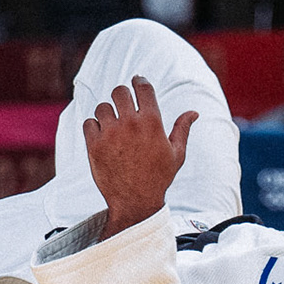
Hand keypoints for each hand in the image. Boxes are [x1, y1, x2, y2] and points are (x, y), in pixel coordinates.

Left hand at [83, 76, 195, 239]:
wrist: (135, 202)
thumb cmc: (158, 178)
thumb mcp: (176, 154)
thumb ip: (182, 129)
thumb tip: (194, 112)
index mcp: (152, 122)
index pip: (143, 87)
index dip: (139, 80)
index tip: (136, 81)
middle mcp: (130, 124)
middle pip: (119, 91)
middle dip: (121, 96)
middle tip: (123, 104)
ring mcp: (110, 134)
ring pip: (102, 107)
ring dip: (107, 113)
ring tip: (113, 126)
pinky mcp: (94, 145)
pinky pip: (89, 123)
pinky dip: (94, 127)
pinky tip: (103, 137)